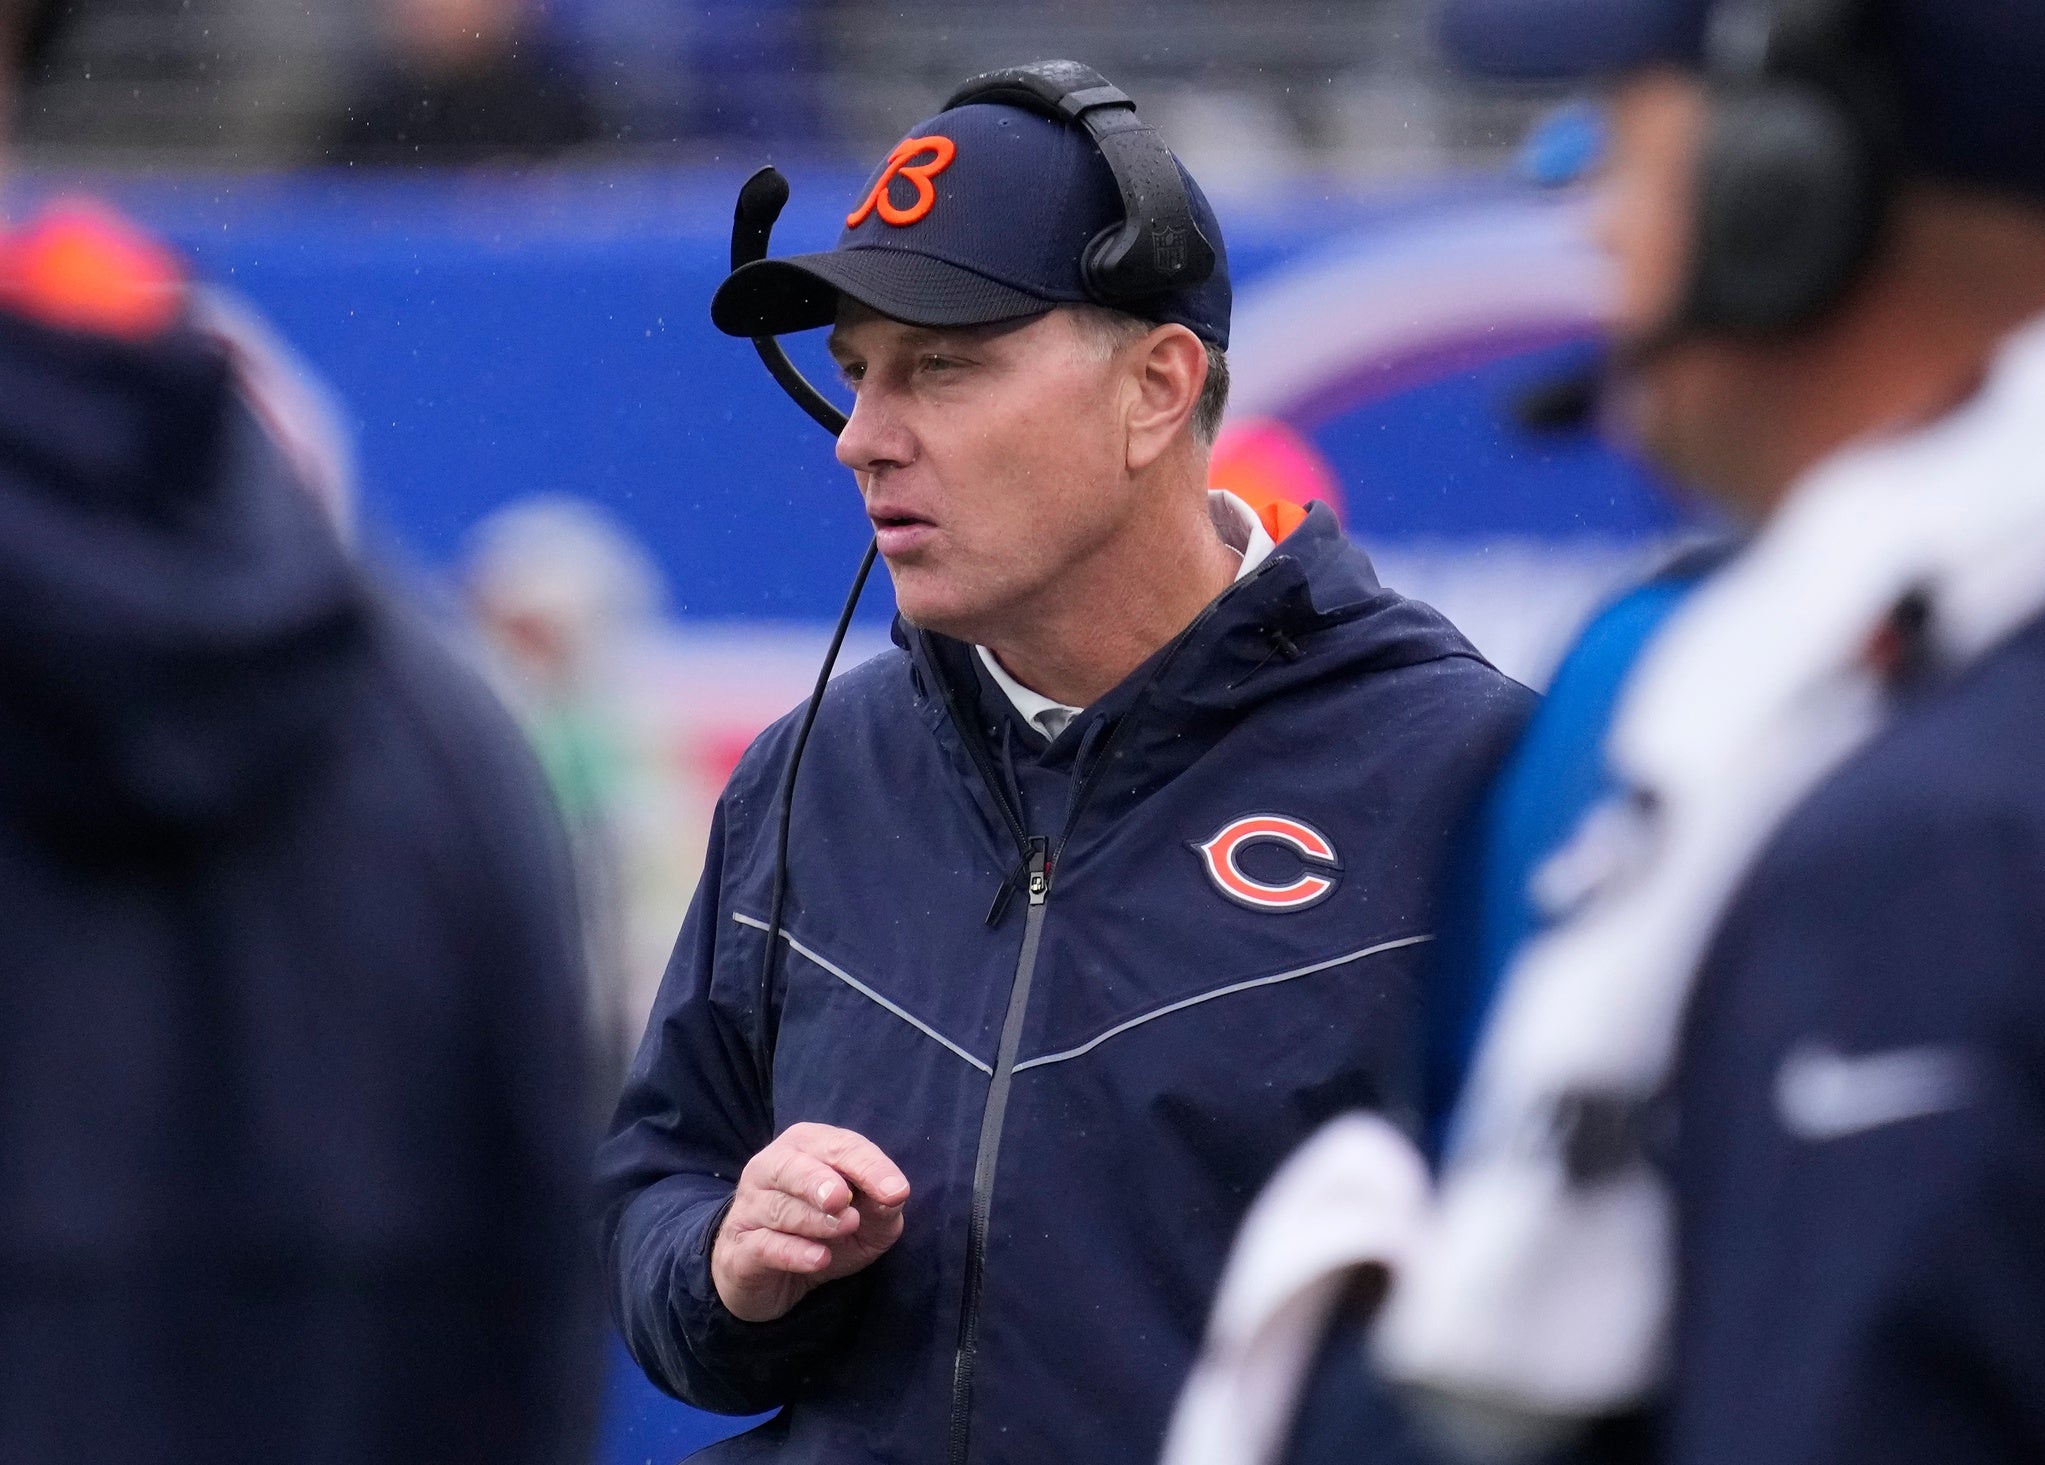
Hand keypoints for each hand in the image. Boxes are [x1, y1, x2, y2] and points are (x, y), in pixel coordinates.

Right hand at [711, 1122, 911, 1322]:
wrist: (775, 1280)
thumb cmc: (824, 1236)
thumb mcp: (866, 1223)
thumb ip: (883, 1206)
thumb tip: (895, 1195)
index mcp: (805, 1148)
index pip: (838, 1146)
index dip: (868, 1167)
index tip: (896, 1192)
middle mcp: (770, 1169)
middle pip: (790, 1165)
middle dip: (819, 1180)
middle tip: (843, 1199)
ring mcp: (750, 1208)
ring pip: (778, 1208)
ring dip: (814, 1220)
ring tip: (845, 1227)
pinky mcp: (739, 1248)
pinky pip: (764, 1245)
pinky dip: (793, 1252)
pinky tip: (820, 1259)